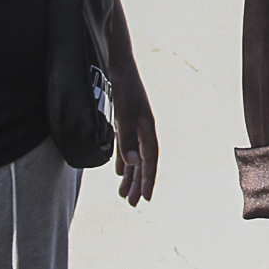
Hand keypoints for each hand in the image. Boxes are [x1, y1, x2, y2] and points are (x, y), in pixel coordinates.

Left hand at [109, 55, 158, 204]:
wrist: (121, 65)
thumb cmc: (124, 87)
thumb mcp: (124, 114)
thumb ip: (127, 139)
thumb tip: (131, 164)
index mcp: (147, 129)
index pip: (149, 160)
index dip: (148, 179)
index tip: (145, 198)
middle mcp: (144, 130)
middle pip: (143, 162)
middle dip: (138, 183)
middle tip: (133, 203)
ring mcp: (135, 127)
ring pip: (134, 157)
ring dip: (130, 175)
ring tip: (124, 194)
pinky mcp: (126, 123)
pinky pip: (126, 147)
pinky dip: (123, 161)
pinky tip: (119, 172)